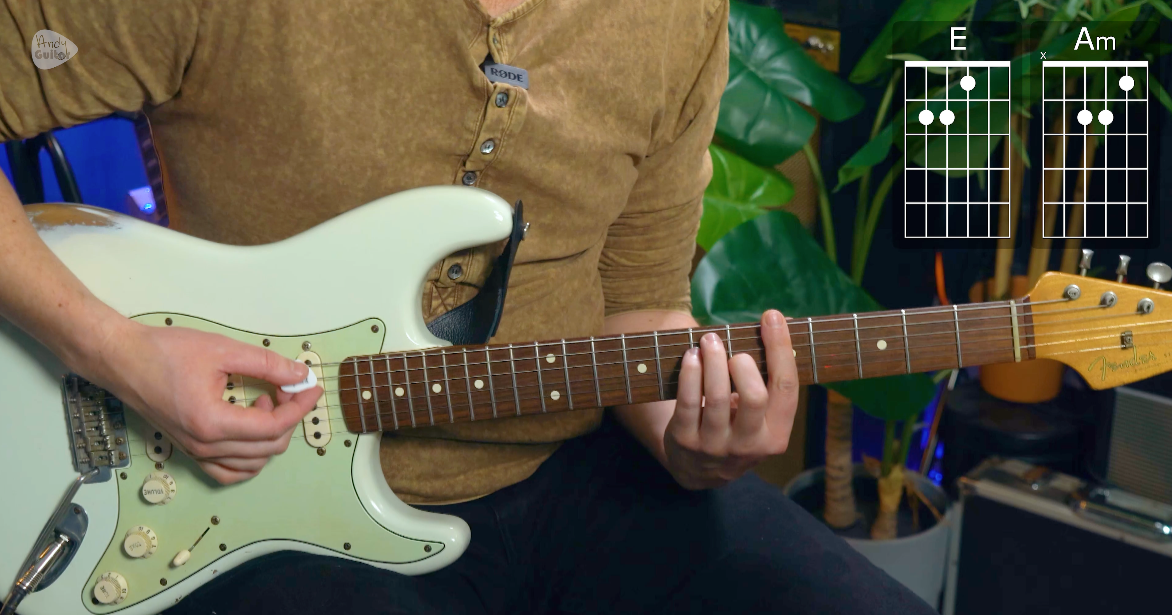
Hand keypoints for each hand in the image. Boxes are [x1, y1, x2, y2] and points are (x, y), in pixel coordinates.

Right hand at [90, 319, 321, 483]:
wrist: (121, 359)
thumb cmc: (163, 352)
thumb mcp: (223, 350)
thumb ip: (266, 365)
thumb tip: (299, 375)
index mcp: (212, 423)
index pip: (273, 426)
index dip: (299, 407)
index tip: (309, 387)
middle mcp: (204, 445)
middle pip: (268, 448)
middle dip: (288, 418)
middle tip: (288, 387)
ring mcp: (196, 452)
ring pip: (252, 463)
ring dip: (270, 437)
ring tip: (266, 401)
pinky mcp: (191, 449)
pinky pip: (229, 470)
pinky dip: (250, 456)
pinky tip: (252, 427)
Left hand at [663, 310, 798, 489]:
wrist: (699, 470)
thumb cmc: (735, 426)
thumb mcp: (758, 413)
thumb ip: (768, 376)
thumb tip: (777, 322)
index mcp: (777, 434)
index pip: (787, 387)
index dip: (780, 349)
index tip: (771, 317)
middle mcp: (750, 444)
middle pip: (754, 397)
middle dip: (742, 364)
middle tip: (728, 345)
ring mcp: (716, 446)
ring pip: (717, 397)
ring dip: (712, 361)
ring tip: (708, 341)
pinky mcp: (686, 442)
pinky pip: (688, 402)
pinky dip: (690, 374)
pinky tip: (691, 356)